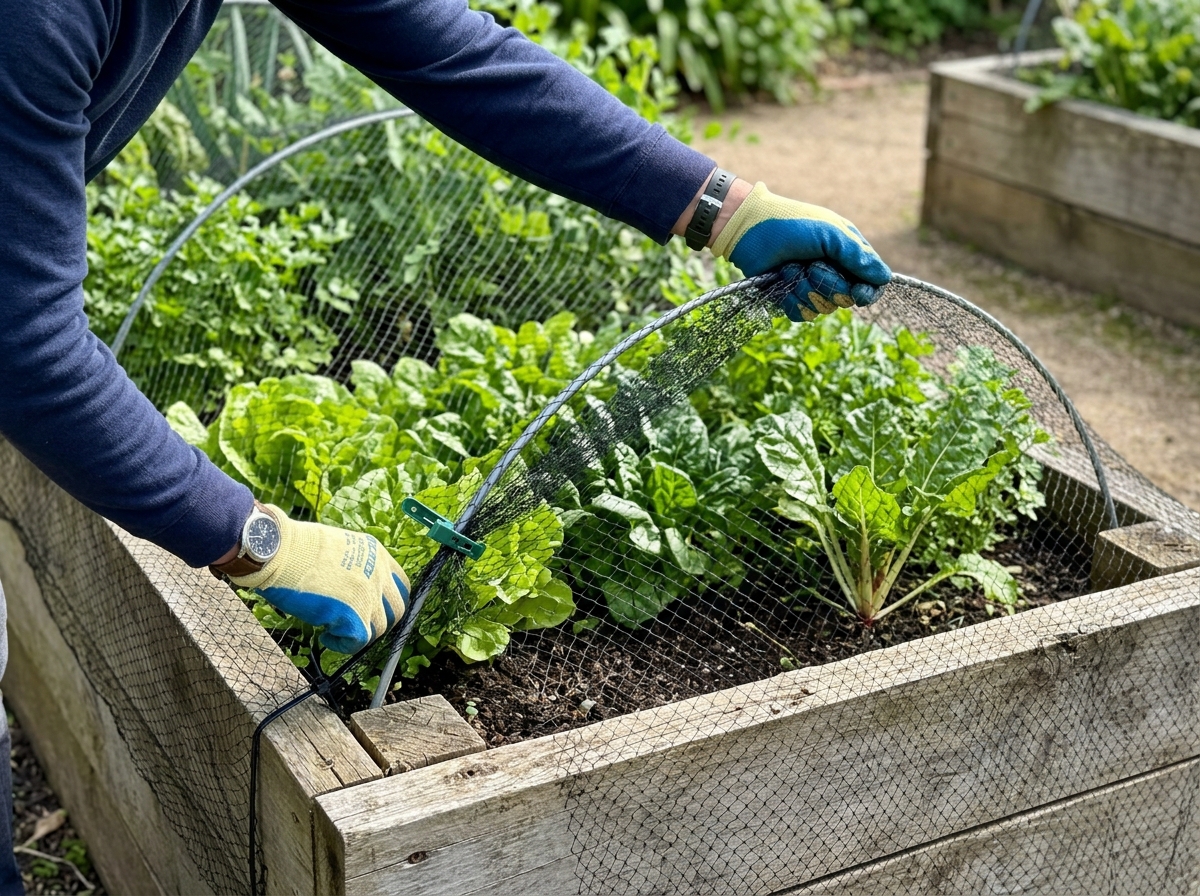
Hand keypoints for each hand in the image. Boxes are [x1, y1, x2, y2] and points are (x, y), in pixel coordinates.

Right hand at [229, 506, 408, 654]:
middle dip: (379, 621)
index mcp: (377, 554)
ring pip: (379, 628)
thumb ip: (354, 567)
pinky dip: (342, 644)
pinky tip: (325, 636)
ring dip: (357, 633)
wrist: (280, 551)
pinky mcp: (354, 616)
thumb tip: (350, 587)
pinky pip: (357, 642)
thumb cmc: (296, 548)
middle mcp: (379, 575)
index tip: (372, 608)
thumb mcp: (339, 548)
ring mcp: (369, 596)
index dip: (387, 602)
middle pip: (397, 610)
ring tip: (332, 629)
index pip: (400, 585)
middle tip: (355, 626)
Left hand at [711, 182, 891, 322]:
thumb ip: (858, 256)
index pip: (870, 283)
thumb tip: (884, 278)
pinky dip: (791, 298)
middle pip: (846, 299)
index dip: (867, 292)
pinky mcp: (790, 297)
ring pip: (823, 308)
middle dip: (830, 285)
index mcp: (847, 254)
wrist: (750, 230)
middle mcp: (832, 272)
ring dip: (807, 289)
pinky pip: (801, 313)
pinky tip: (782, 279)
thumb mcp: (831, 234)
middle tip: (813, 266)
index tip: (858, 293)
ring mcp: (810, 286)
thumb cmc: (792, 224)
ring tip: (792, 267)